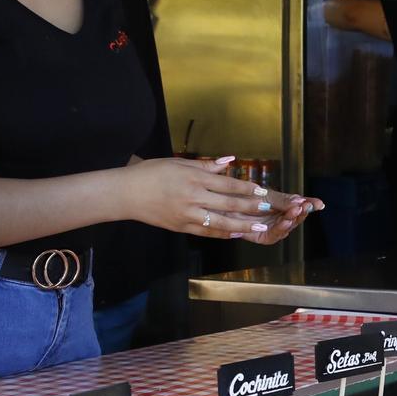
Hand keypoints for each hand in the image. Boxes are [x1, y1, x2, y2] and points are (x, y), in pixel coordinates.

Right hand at [126, 157, 316, 239]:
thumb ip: (206, 165)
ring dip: (242, 225)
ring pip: (221, 222)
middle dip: (251, 208)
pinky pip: (207, 232)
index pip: (226, 185)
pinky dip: (223, 233)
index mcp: (193, 178)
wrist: (126, 194)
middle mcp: (193, 197)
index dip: (246, 190)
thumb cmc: (151, 173)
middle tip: (269, 210)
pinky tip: (236, 233)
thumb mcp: (178, 162)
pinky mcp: (182, 227)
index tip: (262, 192)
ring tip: (260, 227)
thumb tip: (229, 161)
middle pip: (228, 204)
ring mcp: (188, 214)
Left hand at [243, 194, 322, 244]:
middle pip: (296, 218)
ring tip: (296, 212)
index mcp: (282, 206)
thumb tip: (304, 201)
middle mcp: (279, 218)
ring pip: (287, 227)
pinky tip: (285, 221)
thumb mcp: (266, 195)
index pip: (300, 206)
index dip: (310, 205)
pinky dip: (281, 229)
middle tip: (306, 206)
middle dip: (302, 212)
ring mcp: (272, 228)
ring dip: (293, 219)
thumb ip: (285, 200)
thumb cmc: (243, 197)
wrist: (224, 203)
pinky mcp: (262, 237)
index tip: (319, 203)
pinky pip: (274, 235)